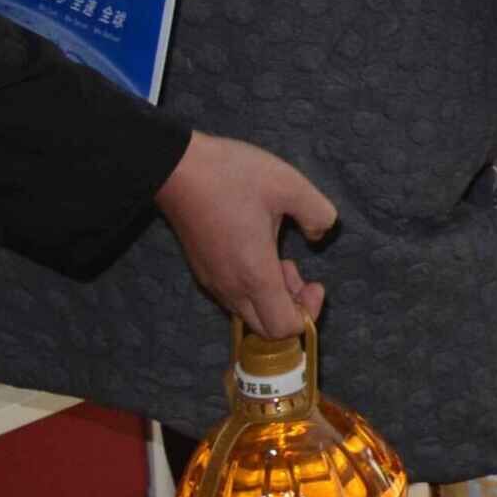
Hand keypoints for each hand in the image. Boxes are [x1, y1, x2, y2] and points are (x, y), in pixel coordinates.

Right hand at [158, 133, 336, 338]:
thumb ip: (318, 213)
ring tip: (278, 255)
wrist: (176, 167)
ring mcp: (212, 282)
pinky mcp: (202, 271)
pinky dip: (253, 287)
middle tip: (295, 268)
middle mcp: (230, 288)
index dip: (308, 314)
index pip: (283, 328)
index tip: (316, 282)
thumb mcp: (290, 185)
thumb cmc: (233, 175)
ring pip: (249, 313)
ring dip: (271, 295)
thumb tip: (319, 235)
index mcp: (254, 275)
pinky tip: (257, 250)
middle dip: (291, 307)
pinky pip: (233, 298)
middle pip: (266, 329)